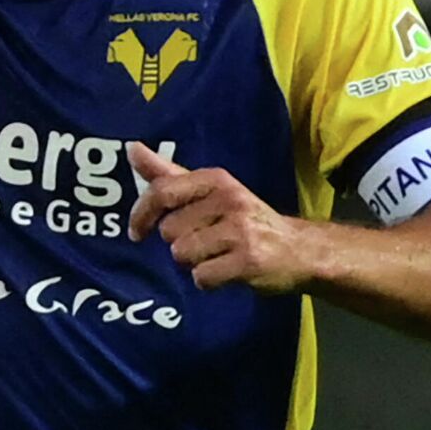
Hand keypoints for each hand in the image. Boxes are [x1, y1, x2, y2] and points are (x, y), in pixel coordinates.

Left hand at [125, 142, 310, 294]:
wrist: (298, 250)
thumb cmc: (245, 219)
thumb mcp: (211, 191)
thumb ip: (169, 173)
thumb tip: (132, 149)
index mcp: (216, 180)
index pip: (162, 191)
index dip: (141, 213)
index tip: (136, 232)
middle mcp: (228, 200)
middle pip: (169, 231)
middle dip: (180, 243)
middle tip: (207, 242)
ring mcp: (240, 231)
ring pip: (183, 255)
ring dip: (194, 262)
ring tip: (219, 255)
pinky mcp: (248, 262)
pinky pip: (201, 277)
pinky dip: (209, 280)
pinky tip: (227, 271)